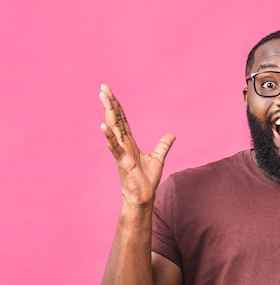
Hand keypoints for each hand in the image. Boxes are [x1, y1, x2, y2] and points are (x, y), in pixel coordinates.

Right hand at [99, 84, 175, 206]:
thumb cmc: (146, 180)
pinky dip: (109, 137)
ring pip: (113, 129)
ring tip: (102, 98)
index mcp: (129, 142)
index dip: (117, 105)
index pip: (122, 120)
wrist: (143, 196)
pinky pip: (115, 147)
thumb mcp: (158, 158)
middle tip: (103, 87)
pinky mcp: (122, 162)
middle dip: (109, 103)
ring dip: (108, 113)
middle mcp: (122, 144)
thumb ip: (162, 145)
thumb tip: (171, 135)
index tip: (109, 92)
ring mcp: (121, 152)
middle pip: (115, 120)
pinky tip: (103, 126)